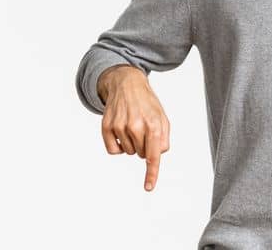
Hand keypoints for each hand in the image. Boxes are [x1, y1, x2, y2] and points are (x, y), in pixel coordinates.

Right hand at [98, 64, 171, 191]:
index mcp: (153, 124)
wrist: (126, 84)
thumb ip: (164, 137)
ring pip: (129, 153)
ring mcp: (120, 126)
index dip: (152, 173)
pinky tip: (120, 132)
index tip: (148, 187)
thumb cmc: (146, 102)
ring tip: (132, 126)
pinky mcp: (106, 126)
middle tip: (143, 129)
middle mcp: (136, 126)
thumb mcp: (162, 117)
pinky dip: (118, 146)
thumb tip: (157, 155)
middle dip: (144, 146)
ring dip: (132, 144)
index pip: (153, 155)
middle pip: (142, 155)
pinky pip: (113, 150)